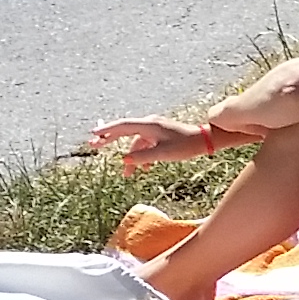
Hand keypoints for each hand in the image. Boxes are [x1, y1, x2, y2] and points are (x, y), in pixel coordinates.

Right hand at [95, 113, 215, 163]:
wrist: (205, 140)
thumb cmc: (185, 145)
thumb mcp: (163, 153)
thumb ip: (142, 157)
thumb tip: (124, 160)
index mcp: (149, 125)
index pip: (123, 126)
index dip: (107, 130)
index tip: (93, 135)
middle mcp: (150, 124)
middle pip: (124, 131)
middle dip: (109, 139)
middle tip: (94, 146)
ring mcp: (155, 129)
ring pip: (136, 143)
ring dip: (131, 158)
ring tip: (126, 175)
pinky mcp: (160, 135)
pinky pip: (146, 145)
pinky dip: (142, 156)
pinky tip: (144, 169)